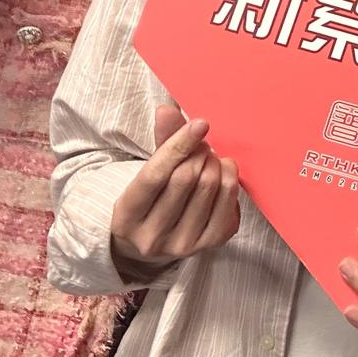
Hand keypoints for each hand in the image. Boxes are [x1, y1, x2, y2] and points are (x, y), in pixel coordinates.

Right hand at [109, 105, 239, 280]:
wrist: (155, 239)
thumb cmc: (153, 197)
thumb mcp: (148, 172)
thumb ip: (161, 141)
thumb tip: (167, 110)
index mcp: (126, 216)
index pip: (155, 174)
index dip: (179, 144)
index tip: (200, 123)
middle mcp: (151, 237)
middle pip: (186, 179)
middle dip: (199, 152)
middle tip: (202, 145)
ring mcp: (180, 245)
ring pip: (209, 188)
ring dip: (215, 163)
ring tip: (211, 158)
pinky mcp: (207, 246)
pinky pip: (229, 205)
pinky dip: (231, 181)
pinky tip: (224, 173)